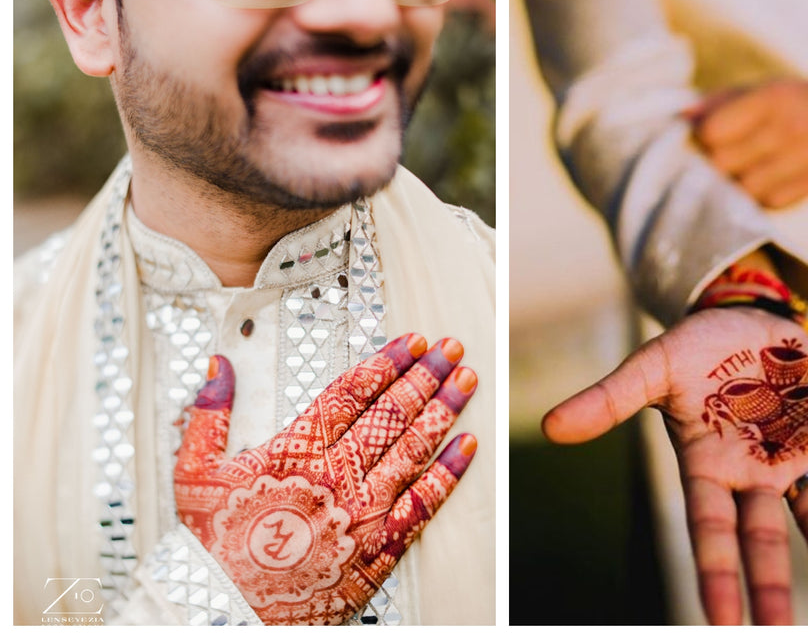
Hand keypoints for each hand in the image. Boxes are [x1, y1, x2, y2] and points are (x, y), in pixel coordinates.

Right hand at [174, 334, 478, 624]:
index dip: (388, 361)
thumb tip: (221, 369)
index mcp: (297, 452)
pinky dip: (449, 471)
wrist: (226, 612)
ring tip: (466, 381)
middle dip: (426, 375)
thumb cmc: (212, 546)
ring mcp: (364, 511)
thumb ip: (209, 415)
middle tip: (451, 350)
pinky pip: (425, 503)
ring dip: (444, 410)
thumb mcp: (193, 472)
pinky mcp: (381, 547)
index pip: (353, 392)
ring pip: (414, 448)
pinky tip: (468, 446)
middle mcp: (337, 476)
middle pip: (393, 412)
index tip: (413, 342)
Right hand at [545, 307, 807, 623]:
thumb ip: (610, 400)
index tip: (723, 622)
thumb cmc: (695, 351)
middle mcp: (753, 473)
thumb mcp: (650, 368)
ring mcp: (796, 454)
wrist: (746, 316)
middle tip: (778, 632)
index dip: (716, 573)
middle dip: (770, 583)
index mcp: (707, 467)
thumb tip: (551, 427)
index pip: (710, 531)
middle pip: (762, 537)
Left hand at [687, 76, 807, 208]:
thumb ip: (721, 101)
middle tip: (719, 163)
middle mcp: (789, 127)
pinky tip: (766, 183)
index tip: (706, 141)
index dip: (702, 141)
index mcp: (772, 97)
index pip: (714, 132)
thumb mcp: (767, 88)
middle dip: (715, 167)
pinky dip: (762, 198)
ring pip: (746, 189)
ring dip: (737, 186)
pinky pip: (771, 203)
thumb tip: (679, 116)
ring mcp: (806, 158)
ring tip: (742, 174)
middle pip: (724, 165)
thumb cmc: (803, 101)